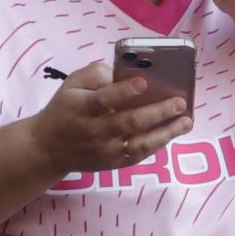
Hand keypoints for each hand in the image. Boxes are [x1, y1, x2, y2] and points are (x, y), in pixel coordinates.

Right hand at [28, 62, 191, 175]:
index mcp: (82, 108)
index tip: (144, 82)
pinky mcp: (114, 163)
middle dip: (157, 112)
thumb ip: (95, 74)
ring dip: (166, 133)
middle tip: (180, 102)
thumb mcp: (71, 85)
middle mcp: (94, 131)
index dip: (124, 91)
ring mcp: (105, 150)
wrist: (48, 147)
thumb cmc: (67, 108)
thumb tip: (122, 72)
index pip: (104, 99)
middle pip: (128, 123)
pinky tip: (174, 132)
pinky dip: (159, 144)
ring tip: (186, 121)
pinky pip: (140, 155)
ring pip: (140, 144)